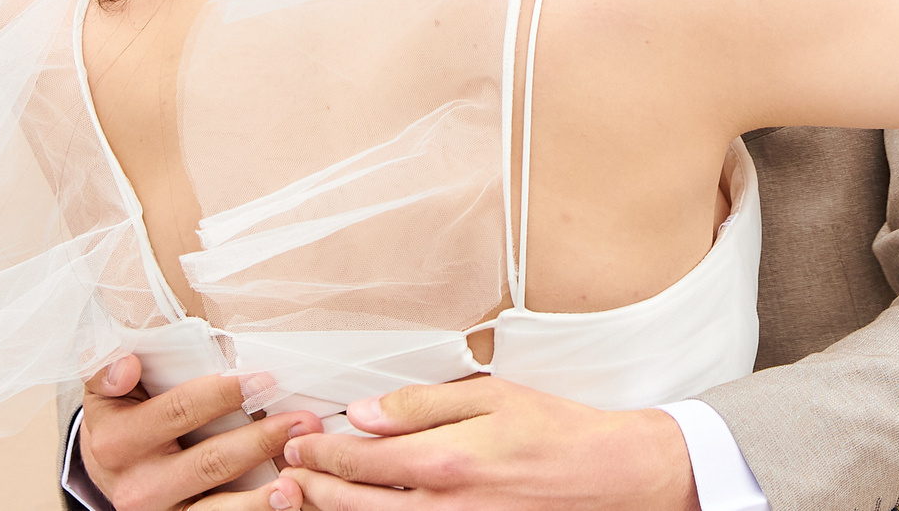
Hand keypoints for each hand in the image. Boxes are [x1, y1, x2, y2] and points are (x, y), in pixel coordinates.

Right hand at [75, 354, 325, 510]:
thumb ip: (106, 368)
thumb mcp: (104, 389)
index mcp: (118, 442)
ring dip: (261, 499)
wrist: (103, 469)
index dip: (222, 395)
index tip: (264, 379)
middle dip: (260, 441)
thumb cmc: (118, 417)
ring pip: (216, 510)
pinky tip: (285, 503)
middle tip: (302, 422)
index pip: (178, 412)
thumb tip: (126, 365)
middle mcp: (138, 485)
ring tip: (296, 485)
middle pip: (208, 462)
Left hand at [274, 377, 692, 510]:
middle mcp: (446, 508)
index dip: (322, 452)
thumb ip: (423, 405)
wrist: (613, 480)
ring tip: (303, 502)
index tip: (299, 443)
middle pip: (357, 505)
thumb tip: (366, 412)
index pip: (363, 459)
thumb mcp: (493, 397)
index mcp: (447, 461)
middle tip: (284, 477)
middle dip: (314, 489)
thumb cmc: (559, 432)